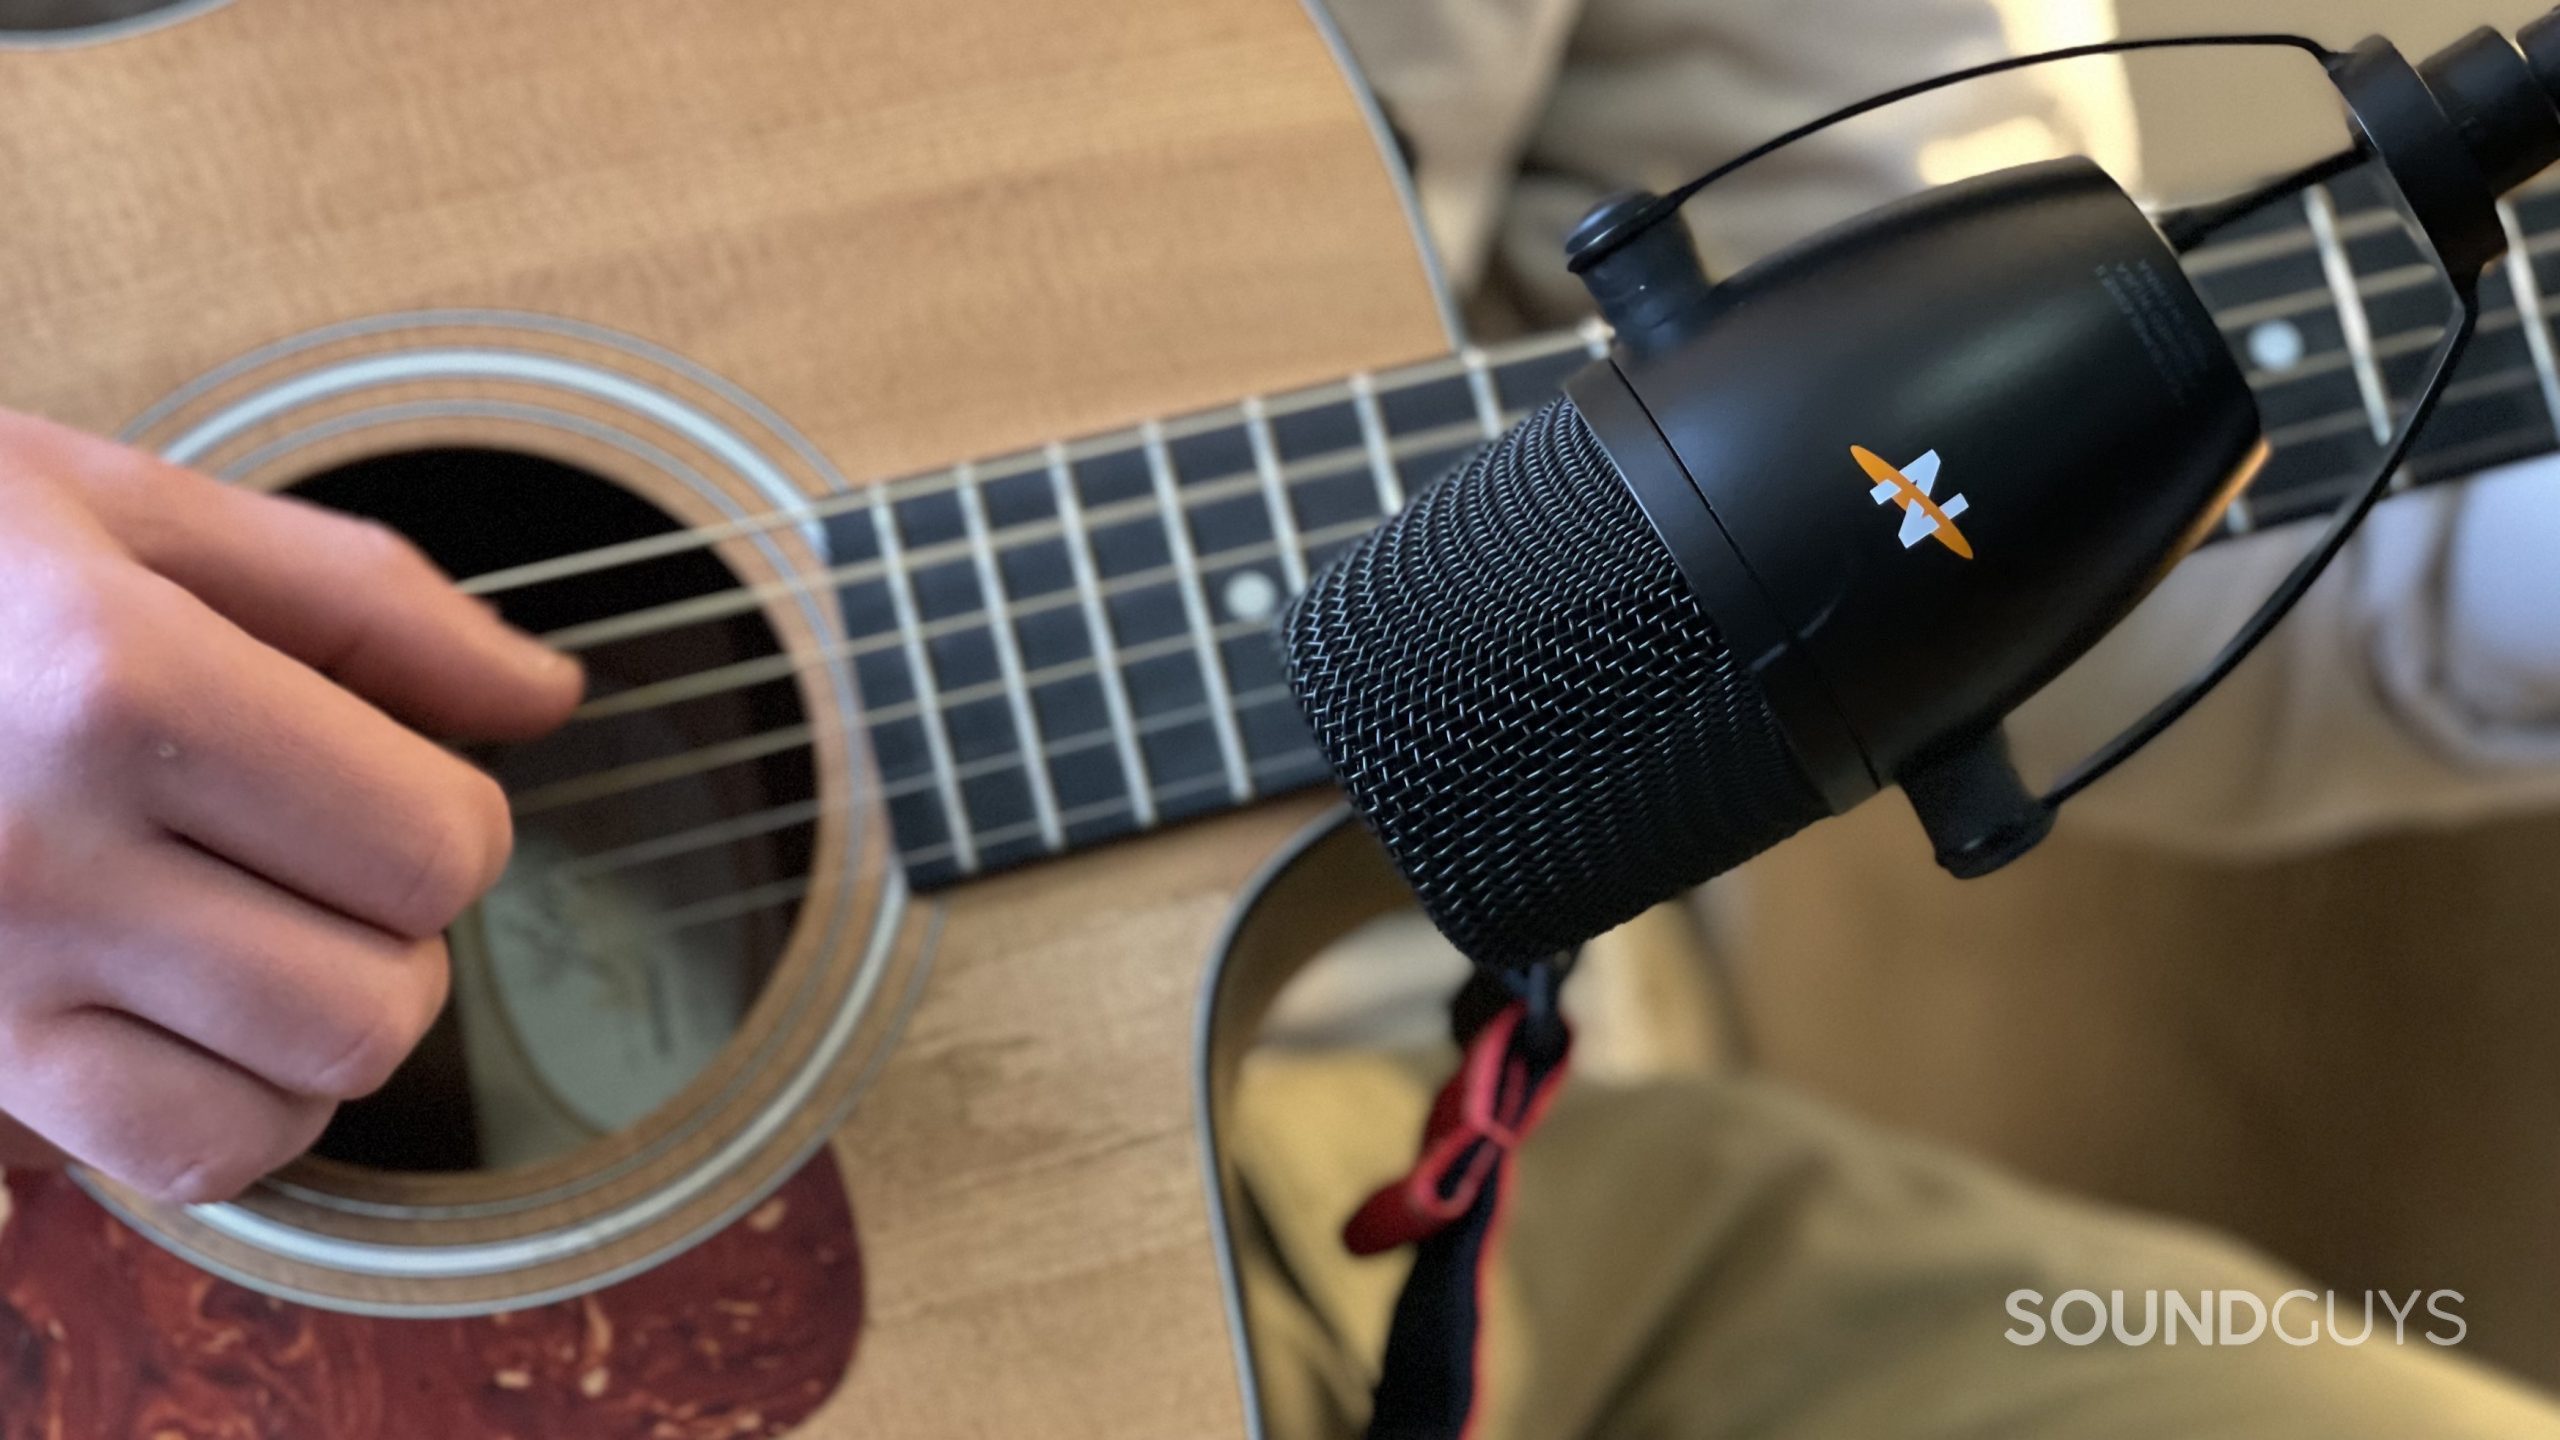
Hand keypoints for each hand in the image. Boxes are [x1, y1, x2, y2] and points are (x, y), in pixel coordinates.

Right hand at [0, 409, 580, 1201]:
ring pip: (296, 1096)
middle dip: (397, 922)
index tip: (383, 772)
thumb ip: (364, 600)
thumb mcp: (120, 503)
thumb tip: (547, 696)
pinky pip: (175, 1165)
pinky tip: (196, 1015)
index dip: (450, 814)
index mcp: (111, 682)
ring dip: (326, 1019)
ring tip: (255, 922)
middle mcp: (37, 853)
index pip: (436, 843)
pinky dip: (234, 1111)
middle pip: (387, 992)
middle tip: (314, 846)